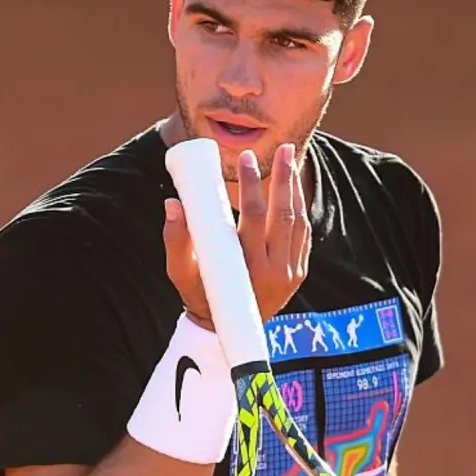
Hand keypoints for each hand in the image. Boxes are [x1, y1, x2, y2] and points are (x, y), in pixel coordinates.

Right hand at [163, 143, 310, 329]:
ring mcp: (291, 272)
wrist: (225, 328)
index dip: (251, 185)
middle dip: (282, 177)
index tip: (244, 159)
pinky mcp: (298, 272)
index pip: (254, 217)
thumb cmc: (199, 294)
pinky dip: (298, 207)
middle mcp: (276, 271)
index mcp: (248, 268)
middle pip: (283, 214)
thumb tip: (172, 203)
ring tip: (287, 158)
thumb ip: (175, 239)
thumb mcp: (181, 271)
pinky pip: (303, 234)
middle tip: (280, 147)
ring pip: (297, 221)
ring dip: (294, 188)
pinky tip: (292, 187)